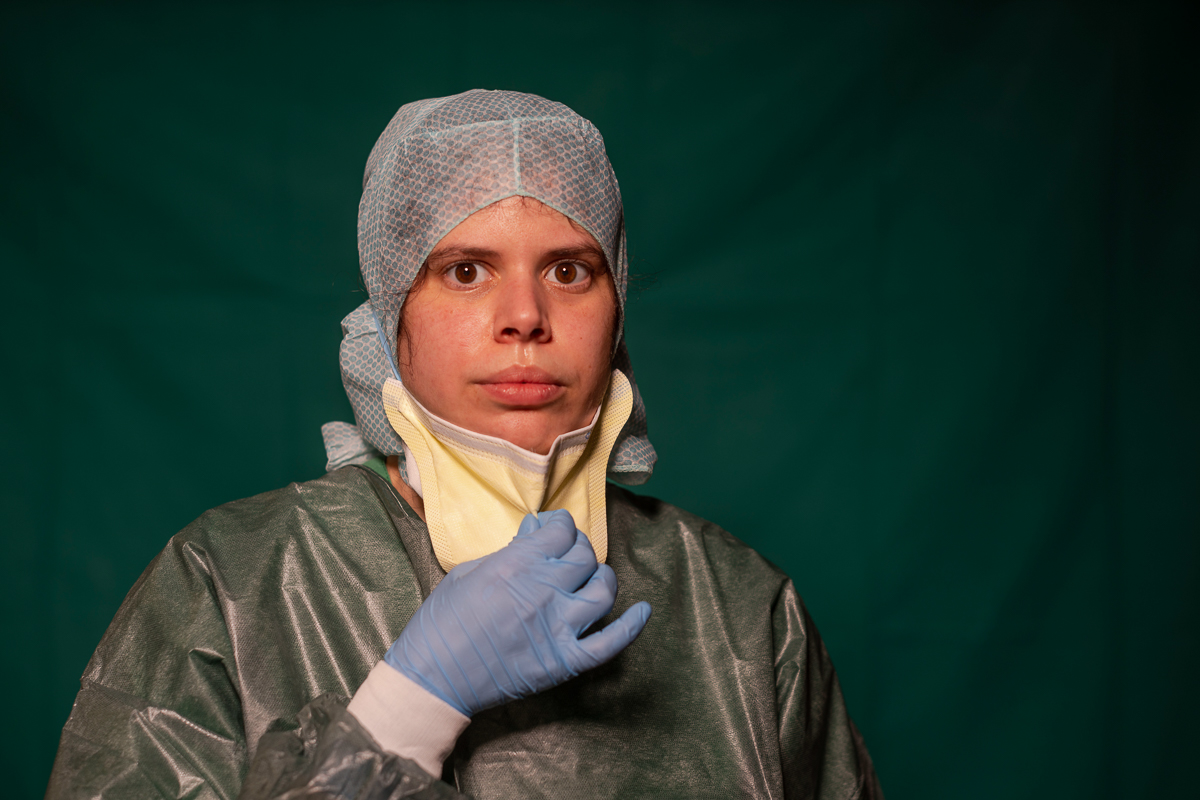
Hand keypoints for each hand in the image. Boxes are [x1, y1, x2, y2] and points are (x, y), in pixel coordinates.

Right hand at [384, 509, 650, 716]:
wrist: (433, 679)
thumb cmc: (441, 623)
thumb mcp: (467, 572)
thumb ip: (508, 552)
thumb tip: (535, 535)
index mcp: (517, 565)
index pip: (561, 531)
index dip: (560, 526)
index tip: (553, 531)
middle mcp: (544, 592)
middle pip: (584, 556)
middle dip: (578, 548)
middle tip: (568, 554)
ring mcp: (559, 628)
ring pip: (604, 591)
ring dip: (602, 578)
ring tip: (593, 577)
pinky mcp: (565, 661)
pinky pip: (611, 642)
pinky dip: (631, 625)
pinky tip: (642, 611)